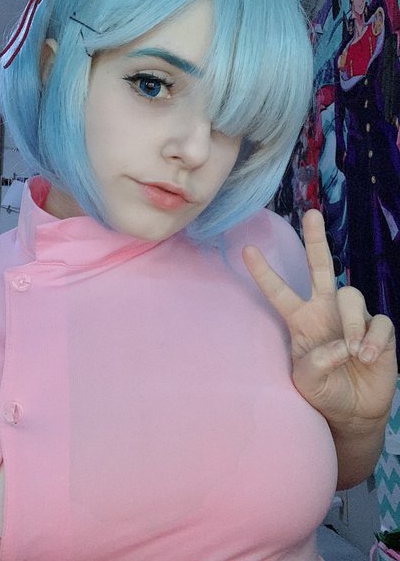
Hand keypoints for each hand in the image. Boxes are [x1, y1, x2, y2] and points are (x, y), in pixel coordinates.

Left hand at [242, 209, 396, 430]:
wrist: (351, 411)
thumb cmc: (322, 391)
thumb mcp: (305, 380)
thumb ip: (315, 362)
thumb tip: (342, 345)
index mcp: (300, 319)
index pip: (279, 291)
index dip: (264, 272)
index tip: (246, 250)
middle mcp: (325, 310)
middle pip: (320, 266)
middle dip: (316, 239)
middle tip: (310, 214)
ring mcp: (353, 317)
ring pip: (352, 296)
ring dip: (351, 324)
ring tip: (353, 353)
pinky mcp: (378, 330)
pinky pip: (379, 322)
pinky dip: (373, 339)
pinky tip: (367, 356)